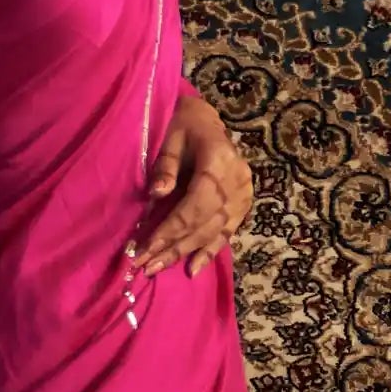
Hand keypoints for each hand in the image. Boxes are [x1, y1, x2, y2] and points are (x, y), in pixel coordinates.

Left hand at [136, 92, 253, 278]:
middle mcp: (237, 181)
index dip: (171, 229)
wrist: (207, 122)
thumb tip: (157, 194)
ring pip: (214, 231)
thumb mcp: (170, 139)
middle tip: (147, 265)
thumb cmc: (184, 128)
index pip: (194, 204)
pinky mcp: (243, 204)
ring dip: (186, 253)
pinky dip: (209, 252)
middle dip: (173, 247)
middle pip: (204, 222)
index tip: (146, 247)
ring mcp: (243, 194)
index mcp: (219, 160)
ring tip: (159, 268)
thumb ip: (165, 167)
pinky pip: (227, 232)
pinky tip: (193, 269)